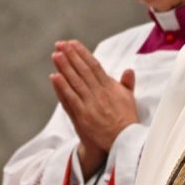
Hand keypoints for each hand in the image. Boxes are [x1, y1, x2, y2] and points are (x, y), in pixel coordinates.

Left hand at [49, 40, 138, 177]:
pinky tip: (54, 76)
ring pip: (75, 81)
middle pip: (83, 70)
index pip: (94, 65)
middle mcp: (100, 93)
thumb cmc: (126, 120)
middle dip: (71, 56)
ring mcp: (90, 104)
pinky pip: (70, 99)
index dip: (83, 53)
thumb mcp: (130, 99)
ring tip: (55, 54)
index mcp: (110, 87)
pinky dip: (62, 87)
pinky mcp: (82, 116)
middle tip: (61, 44)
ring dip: (65, 67)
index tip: (73, 43)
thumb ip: (127, 84)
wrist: (123, 141)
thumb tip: (129, 70)